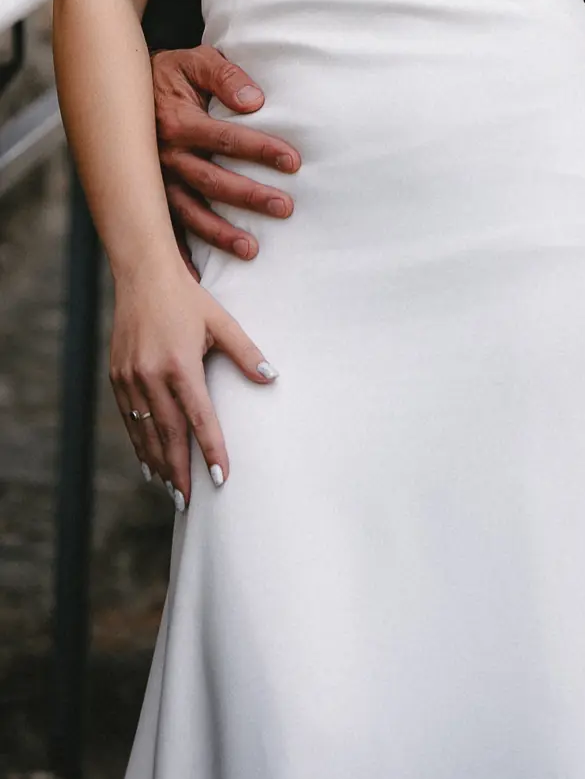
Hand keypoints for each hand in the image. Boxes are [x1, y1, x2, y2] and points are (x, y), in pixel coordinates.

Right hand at [110, 257, 277, 507]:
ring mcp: (130, 378)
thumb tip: (272, 378)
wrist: (142, 276)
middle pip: (168, 434)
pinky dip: (139, 444)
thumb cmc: (187, 298)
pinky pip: (129, 420)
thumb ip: (245, 353)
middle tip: (188, 502)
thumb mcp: (221, 321)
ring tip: (171, 490)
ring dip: (158, 463)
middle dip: (179, 471)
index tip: (220, 477)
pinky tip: (148, 462)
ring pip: (145, 432)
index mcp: (180, 364)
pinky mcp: (117, 377)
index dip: (210, 449)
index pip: (199, 418)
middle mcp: (151, 376)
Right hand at [153, 47, 300, 262]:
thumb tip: (255, 100)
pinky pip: (164, 228)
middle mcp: (164, 156)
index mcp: (178, 122)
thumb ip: (226, 76)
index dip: (261, 149)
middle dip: (249, 196)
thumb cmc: (171, 73)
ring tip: (250, 250)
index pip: (226, 138)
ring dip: (219, 233)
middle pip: (212, 180)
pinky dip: (178, 253)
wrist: (125, 88)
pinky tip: (196, 278)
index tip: (293, 162)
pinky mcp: (150, 195)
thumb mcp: (196, 61)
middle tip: (285, 208)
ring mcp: (155, 180)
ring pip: (188, 211)